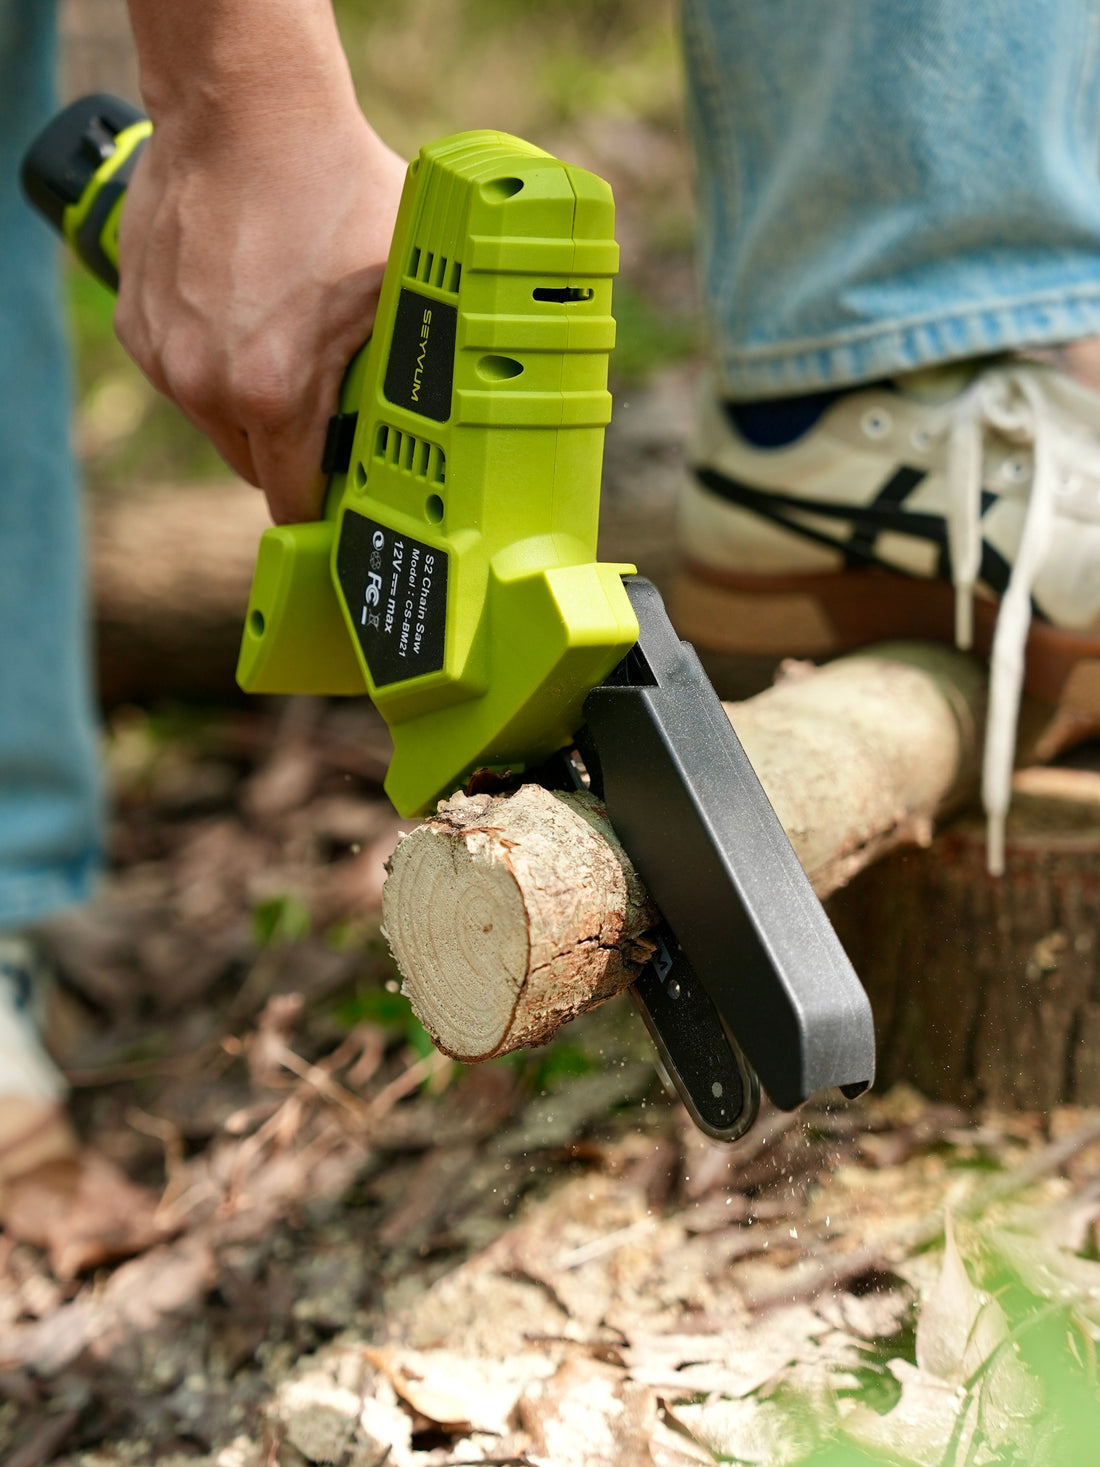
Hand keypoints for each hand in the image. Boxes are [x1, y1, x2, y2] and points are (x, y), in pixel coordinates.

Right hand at [115, 100, 405, 523]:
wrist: (243, 106)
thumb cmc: (332, 188)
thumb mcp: (399, 289)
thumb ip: (407, 370)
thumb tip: (446, 428)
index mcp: (273, 394)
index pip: (291, 502)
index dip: (325, 507)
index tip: (347, 501)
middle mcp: (206, 387)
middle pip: (253, 466)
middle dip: (293, 451)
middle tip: (332, 410)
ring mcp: (165, 355)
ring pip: (216, 419)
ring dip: (252, 402)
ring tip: (289, 341)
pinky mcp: (138, 321)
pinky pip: (183, 370)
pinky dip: (214, 358)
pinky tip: (247, 308)